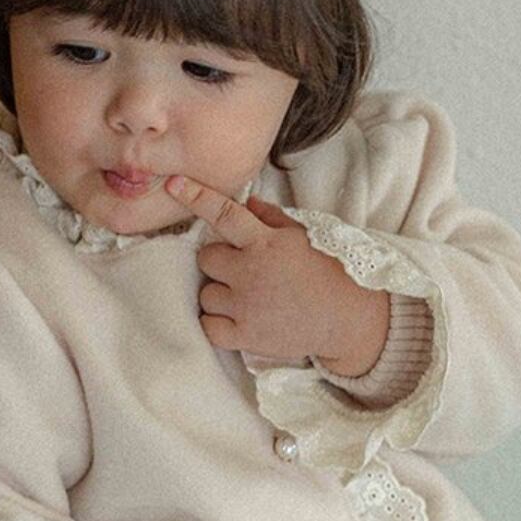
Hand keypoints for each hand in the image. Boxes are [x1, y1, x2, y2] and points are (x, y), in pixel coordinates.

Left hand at [164, 176, 389, 375]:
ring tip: (247, 298)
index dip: (196, 196)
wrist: (347, 317)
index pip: (224, 214)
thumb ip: (272, 218)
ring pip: (206, 294)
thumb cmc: (327, 271)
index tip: (173, 184)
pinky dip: (216, 323)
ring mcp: (246, 306)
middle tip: (243, 270)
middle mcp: (251, 272)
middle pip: (206, 258)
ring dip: (220, 294)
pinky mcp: (246, 336)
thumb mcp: (304, 236)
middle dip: (220, 262)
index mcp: (265, 243)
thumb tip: (246, 202)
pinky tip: (234, 318)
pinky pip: (209, 326)